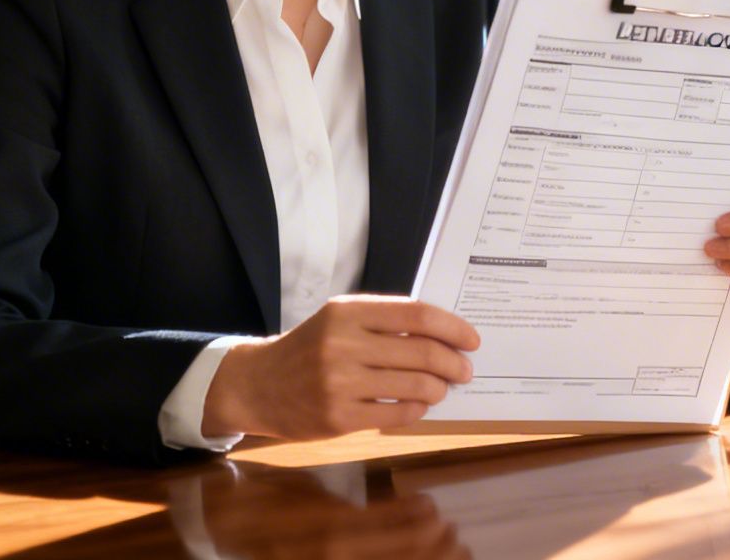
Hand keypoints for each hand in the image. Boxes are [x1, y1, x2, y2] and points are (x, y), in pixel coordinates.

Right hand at [203, 295, 479, 440]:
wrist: (258, 384)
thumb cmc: (308, 348)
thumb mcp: (339, 320)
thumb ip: (382, 321)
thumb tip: (442, 333)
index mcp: (346, 311)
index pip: (416, 314)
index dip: (452, 327)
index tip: (471, 339)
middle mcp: (342, 343)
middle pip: (421, 351)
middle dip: (453, 362)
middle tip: (464, 370)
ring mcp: (339, 383)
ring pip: (414, 385)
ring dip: (438, 388)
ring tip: (442, 388)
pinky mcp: (339, 417)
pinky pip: (396, 414)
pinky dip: (416, 409)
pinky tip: (419, 405)